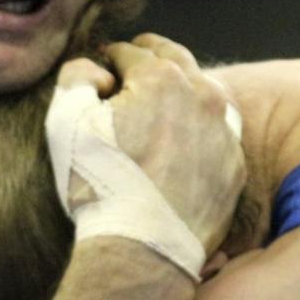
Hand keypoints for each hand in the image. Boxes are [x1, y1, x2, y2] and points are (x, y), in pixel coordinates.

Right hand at [83, 32, 245, 256]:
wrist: (143, 246)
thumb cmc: (98, 183)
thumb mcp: (66, 121)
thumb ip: (77, 76)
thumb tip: (99, 71)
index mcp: (161, 78)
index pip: (131, 52)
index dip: (110, 58)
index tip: (102, 70)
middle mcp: (202, 95)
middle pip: (175, 60)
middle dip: (150, 57)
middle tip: (133, 63)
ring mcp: (224, 130)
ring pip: (205, 91)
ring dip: (182, 86)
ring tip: (163, 96)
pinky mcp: (234, 164)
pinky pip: (219, 131)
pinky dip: (201, 125)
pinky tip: (185, 138)